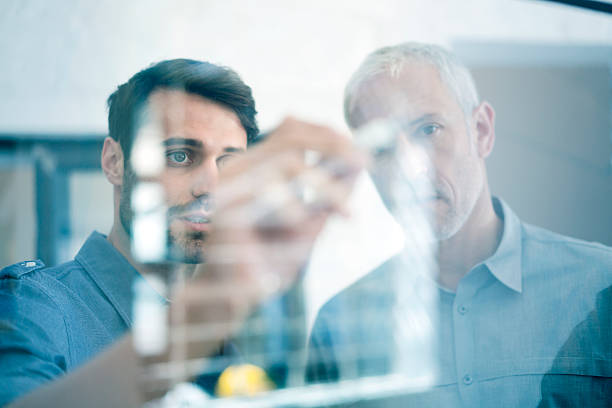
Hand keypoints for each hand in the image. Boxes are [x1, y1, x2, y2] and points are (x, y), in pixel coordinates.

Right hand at [138, 117, 366, 397]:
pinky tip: (302, 221)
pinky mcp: (223, 210)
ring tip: (345, 209)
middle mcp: (240, 170)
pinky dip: (292, 206)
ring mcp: (229, 187)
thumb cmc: (270, 260)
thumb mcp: (308, 225)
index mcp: (256, 168)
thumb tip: (358, 165)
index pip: (291, 131)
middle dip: (333, 146)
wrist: (235, 298)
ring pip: (286, 161)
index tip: (360, 151)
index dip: (327, 133)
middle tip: (362, 163)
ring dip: (324, 184)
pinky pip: (266, 196)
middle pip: (290, 135)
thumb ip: (328, 197)